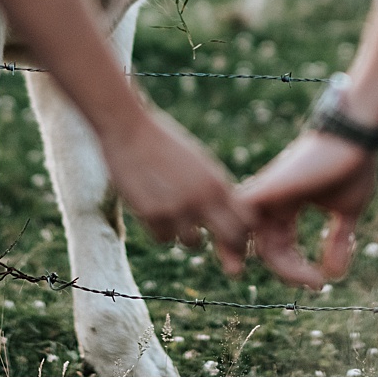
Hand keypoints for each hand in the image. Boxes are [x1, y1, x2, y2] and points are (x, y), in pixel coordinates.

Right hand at [98, 106, 254, 275]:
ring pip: (193, 243)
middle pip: (232, 238)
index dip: (245, 232)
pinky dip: (160, 231)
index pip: (247, 220)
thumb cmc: (165, 144)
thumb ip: (215, 189)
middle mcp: (202, 198)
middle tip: (217, 245)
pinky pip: (163, 239)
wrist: (130, 130)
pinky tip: (155, 211)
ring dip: (187, 236)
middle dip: (228, 247)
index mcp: (217, 181)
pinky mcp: (151, 215)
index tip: (236, 235)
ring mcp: (177, 209)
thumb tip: (231, 217)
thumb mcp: (199, 162)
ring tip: (177, 216)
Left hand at [239, 131, 377, 287]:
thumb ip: (337, 241)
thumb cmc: (353, 165)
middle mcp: (273, 200)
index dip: (295, 271)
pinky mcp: (270, 184)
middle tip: (312, 283)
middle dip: (285, 271)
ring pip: (242, 229)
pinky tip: (267, 252)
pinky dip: (239, 230)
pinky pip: (239, 209)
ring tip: (282, 274)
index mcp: (287, 206)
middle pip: (261, 244)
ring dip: (249, 254)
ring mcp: (269, 190)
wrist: (356, 135)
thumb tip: (334, 276)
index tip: (319, 283)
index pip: (276, 247)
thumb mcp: (347, 212)